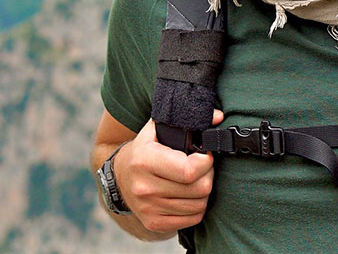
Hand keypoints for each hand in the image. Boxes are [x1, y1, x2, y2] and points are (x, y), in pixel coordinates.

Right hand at [114, 110, 223, 233]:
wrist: (120, 178)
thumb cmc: (144, 150)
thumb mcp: (156, 129)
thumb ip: (185, 119)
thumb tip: (218, 116)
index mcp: (144, 160)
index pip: (189, 170)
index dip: (205, 161)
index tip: (205, 154)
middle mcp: (144, 187)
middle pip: (199, 188)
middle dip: (208, 175)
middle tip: (203, 167)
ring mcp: (148, 208)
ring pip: (199, 205)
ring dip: (204, 192)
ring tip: (196, 180)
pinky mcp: (154, 223)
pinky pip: (192, 219)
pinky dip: (197, 207)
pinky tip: (190, 195)